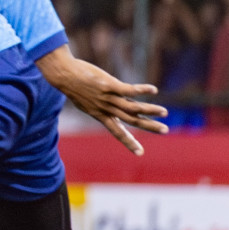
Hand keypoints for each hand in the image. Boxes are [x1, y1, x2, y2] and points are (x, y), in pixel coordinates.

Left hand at [36, 45, 167, 155]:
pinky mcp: (109, 85)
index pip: (117, 132)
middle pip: (130, 121)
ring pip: (132, 107)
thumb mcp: (86, 102)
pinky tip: (153, 90)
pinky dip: (141, 90)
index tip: (140, 153)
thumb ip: (101, 106)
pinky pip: (128, 89)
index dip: (129, 143)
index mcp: (101, 115)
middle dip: (148, 126)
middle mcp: (106, 109)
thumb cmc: (74, 87)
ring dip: (149, 110)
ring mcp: (108, 97)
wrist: (63, 76)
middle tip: (165, 130)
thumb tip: (110, 108)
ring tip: (164, 112)